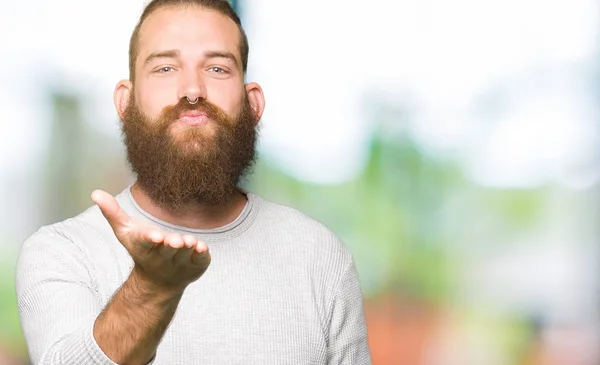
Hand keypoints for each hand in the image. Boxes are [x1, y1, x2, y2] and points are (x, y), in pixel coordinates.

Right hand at [91, 189, 210, 289]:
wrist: (160, 280)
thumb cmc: (142, 248)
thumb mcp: (126, 231)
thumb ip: (113, 213)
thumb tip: (95, 192)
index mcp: (145, 247)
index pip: (146, 242)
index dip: (150, 239)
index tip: (155, 236)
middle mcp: (163, 256)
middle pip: (167, 250)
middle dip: (171, 245)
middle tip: (174, 241)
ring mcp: (180, 262)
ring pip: (185, 254)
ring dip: (187, 248)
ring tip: (189, 242)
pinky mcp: (196, 265)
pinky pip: (200, 260)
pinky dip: (202, 255)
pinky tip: (202, 247)